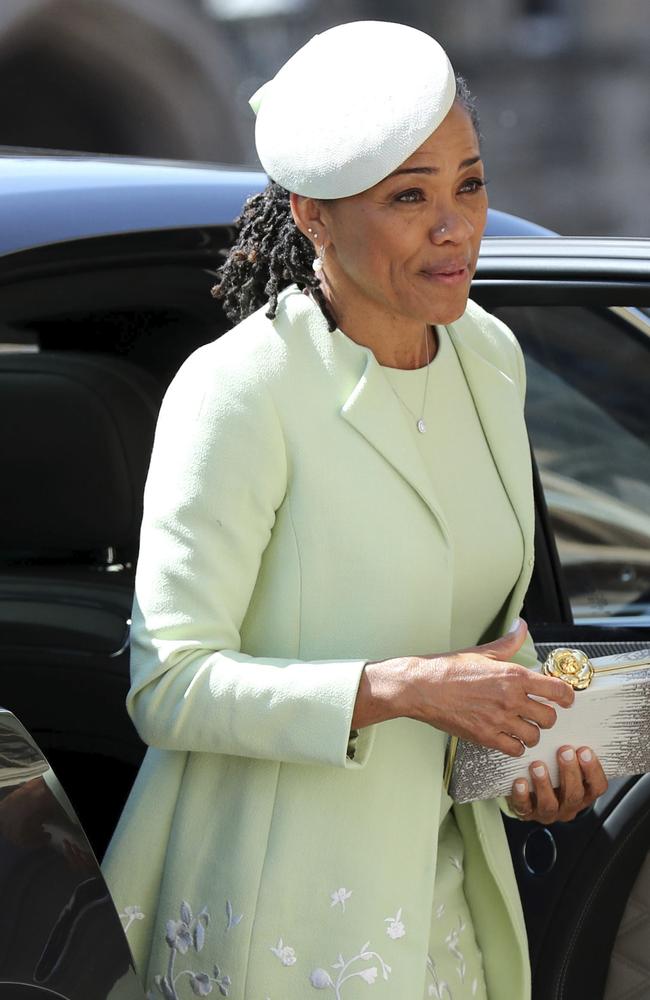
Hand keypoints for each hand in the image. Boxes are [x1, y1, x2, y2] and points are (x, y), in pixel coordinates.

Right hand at [403, 618, 573, 756]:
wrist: (422, 687)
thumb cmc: (448, 670)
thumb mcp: (483, 652)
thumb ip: (508, 642)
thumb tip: (520, 627)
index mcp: (513, 676)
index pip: (557, 690)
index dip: (567, 697)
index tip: (565, 699)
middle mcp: (510, 699)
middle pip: (549, 717)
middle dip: (547, 715)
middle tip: (538, 712)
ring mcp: (499, 720)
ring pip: (534, 736)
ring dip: (531, 732)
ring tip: (522, 726)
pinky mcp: (485, 737)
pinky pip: (515, 749)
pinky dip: (515, 745)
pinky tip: (508, 736)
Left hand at [507, 745, 607, 822]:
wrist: (530, 794)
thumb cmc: (553, 771)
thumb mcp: (569, 762)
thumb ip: (574, 749)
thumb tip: (576, 714)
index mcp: (584, 793)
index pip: (597, 786)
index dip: (593, 770)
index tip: (585, 750)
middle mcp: (568, 805)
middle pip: (574, 795)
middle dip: (569, 772)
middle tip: (564, 751)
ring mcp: (548, 812)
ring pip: (550, 804)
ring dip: (544, 784)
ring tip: (538, 765)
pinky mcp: (527, 813)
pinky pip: (524, 808)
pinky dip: (522, 796)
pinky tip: (520, 782)